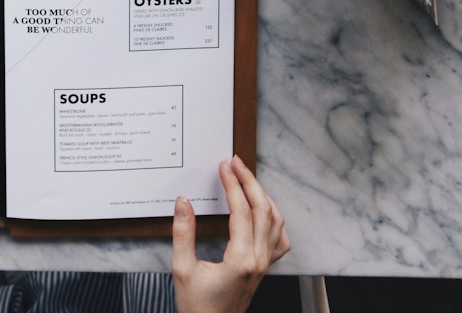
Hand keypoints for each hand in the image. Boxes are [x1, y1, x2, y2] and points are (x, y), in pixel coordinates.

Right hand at [171, 155, 289, 312]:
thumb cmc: (198, 307)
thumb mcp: (182, 269)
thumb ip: (183, 234)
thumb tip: (183, 203)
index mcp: (241, 260)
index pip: (242, 211)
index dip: (233, 185)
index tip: (224, 167)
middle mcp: (258, 261)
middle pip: (264, 210)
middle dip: (249, 181)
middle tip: (235, 163)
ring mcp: (265, 265)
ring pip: (276, 221)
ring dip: (263, 195)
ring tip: (247, 179)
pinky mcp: (264, 269)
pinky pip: (279, 239)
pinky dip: (274, 218)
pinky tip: (263, 210)